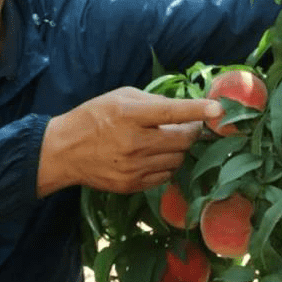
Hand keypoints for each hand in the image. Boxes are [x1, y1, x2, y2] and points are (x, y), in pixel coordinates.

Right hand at [36, 87, 221, 196]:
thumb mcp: (120, 97)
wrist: (64, 151)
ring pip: (177, 160)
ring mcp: (133, 167)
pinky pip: (165, 176)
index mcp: (130, 115)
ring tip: (164, 141)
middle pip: (181, 140)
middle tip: (188, 125)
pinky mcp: (132, 185)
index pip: (170, 113)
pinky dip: (167, 165)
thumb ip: (153, 101)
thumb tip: (183, 108)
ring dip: (179, 149)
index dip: (197, 110)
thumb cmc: (94, 116)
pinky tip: (154, 156)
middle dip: (191, 131)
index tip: (218, 109)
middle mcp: (133, 143)